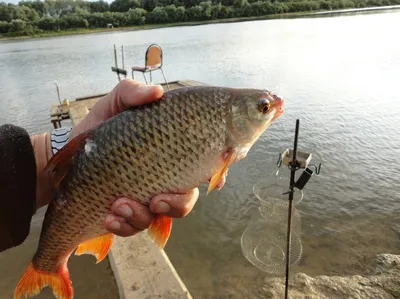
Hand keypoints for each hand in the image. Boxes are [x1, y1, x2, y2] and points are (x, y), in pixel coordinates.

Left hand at [70, 80, 198, 236]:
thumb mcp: (116, 102)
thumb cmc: (100, 126)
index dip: (217, 173)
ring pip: (162, 216)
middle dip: (177, 204)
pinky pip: (136, 228)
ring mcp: (148, 197)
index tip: (213, 181)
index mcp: (171, 151)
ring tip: (118, 204)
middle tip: (156, 200)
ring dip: (142, 215)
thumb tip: (157, 93)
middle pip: (188, 198)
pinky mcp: (129, 214)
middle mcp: (165, 177)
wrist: (70, 155)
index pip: (204, 163)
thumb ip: (134, 92)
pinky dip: (124, 225)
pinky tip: (108, 215)